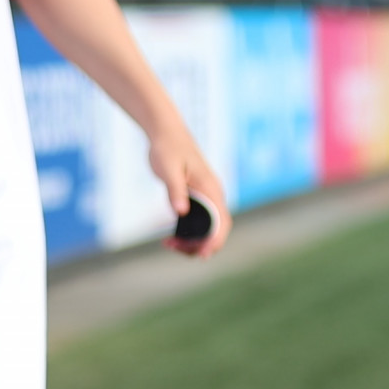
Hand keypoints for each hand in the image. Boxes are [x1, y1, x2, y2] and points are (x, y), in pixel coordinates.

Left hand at [152, 130, 231, 257]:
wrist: (166, 133)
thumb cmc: (167, 149)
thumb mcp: (168, 170)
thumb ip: (175, 191)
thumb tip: (180, 213)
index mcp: (211, 189)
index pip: (222, 222)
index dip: (215, 240)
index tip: (202, 254)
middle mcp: (213, 195)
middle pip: (216, 229)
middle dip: (200, 244)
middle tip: (174, 248)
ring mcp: (206, 197)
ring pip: (207, 227)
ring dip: (192, 240)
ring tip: (168, 244)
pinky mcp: (197, 197)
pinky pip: (199, 221)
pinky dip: (188, 232)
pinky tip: (170, 236)